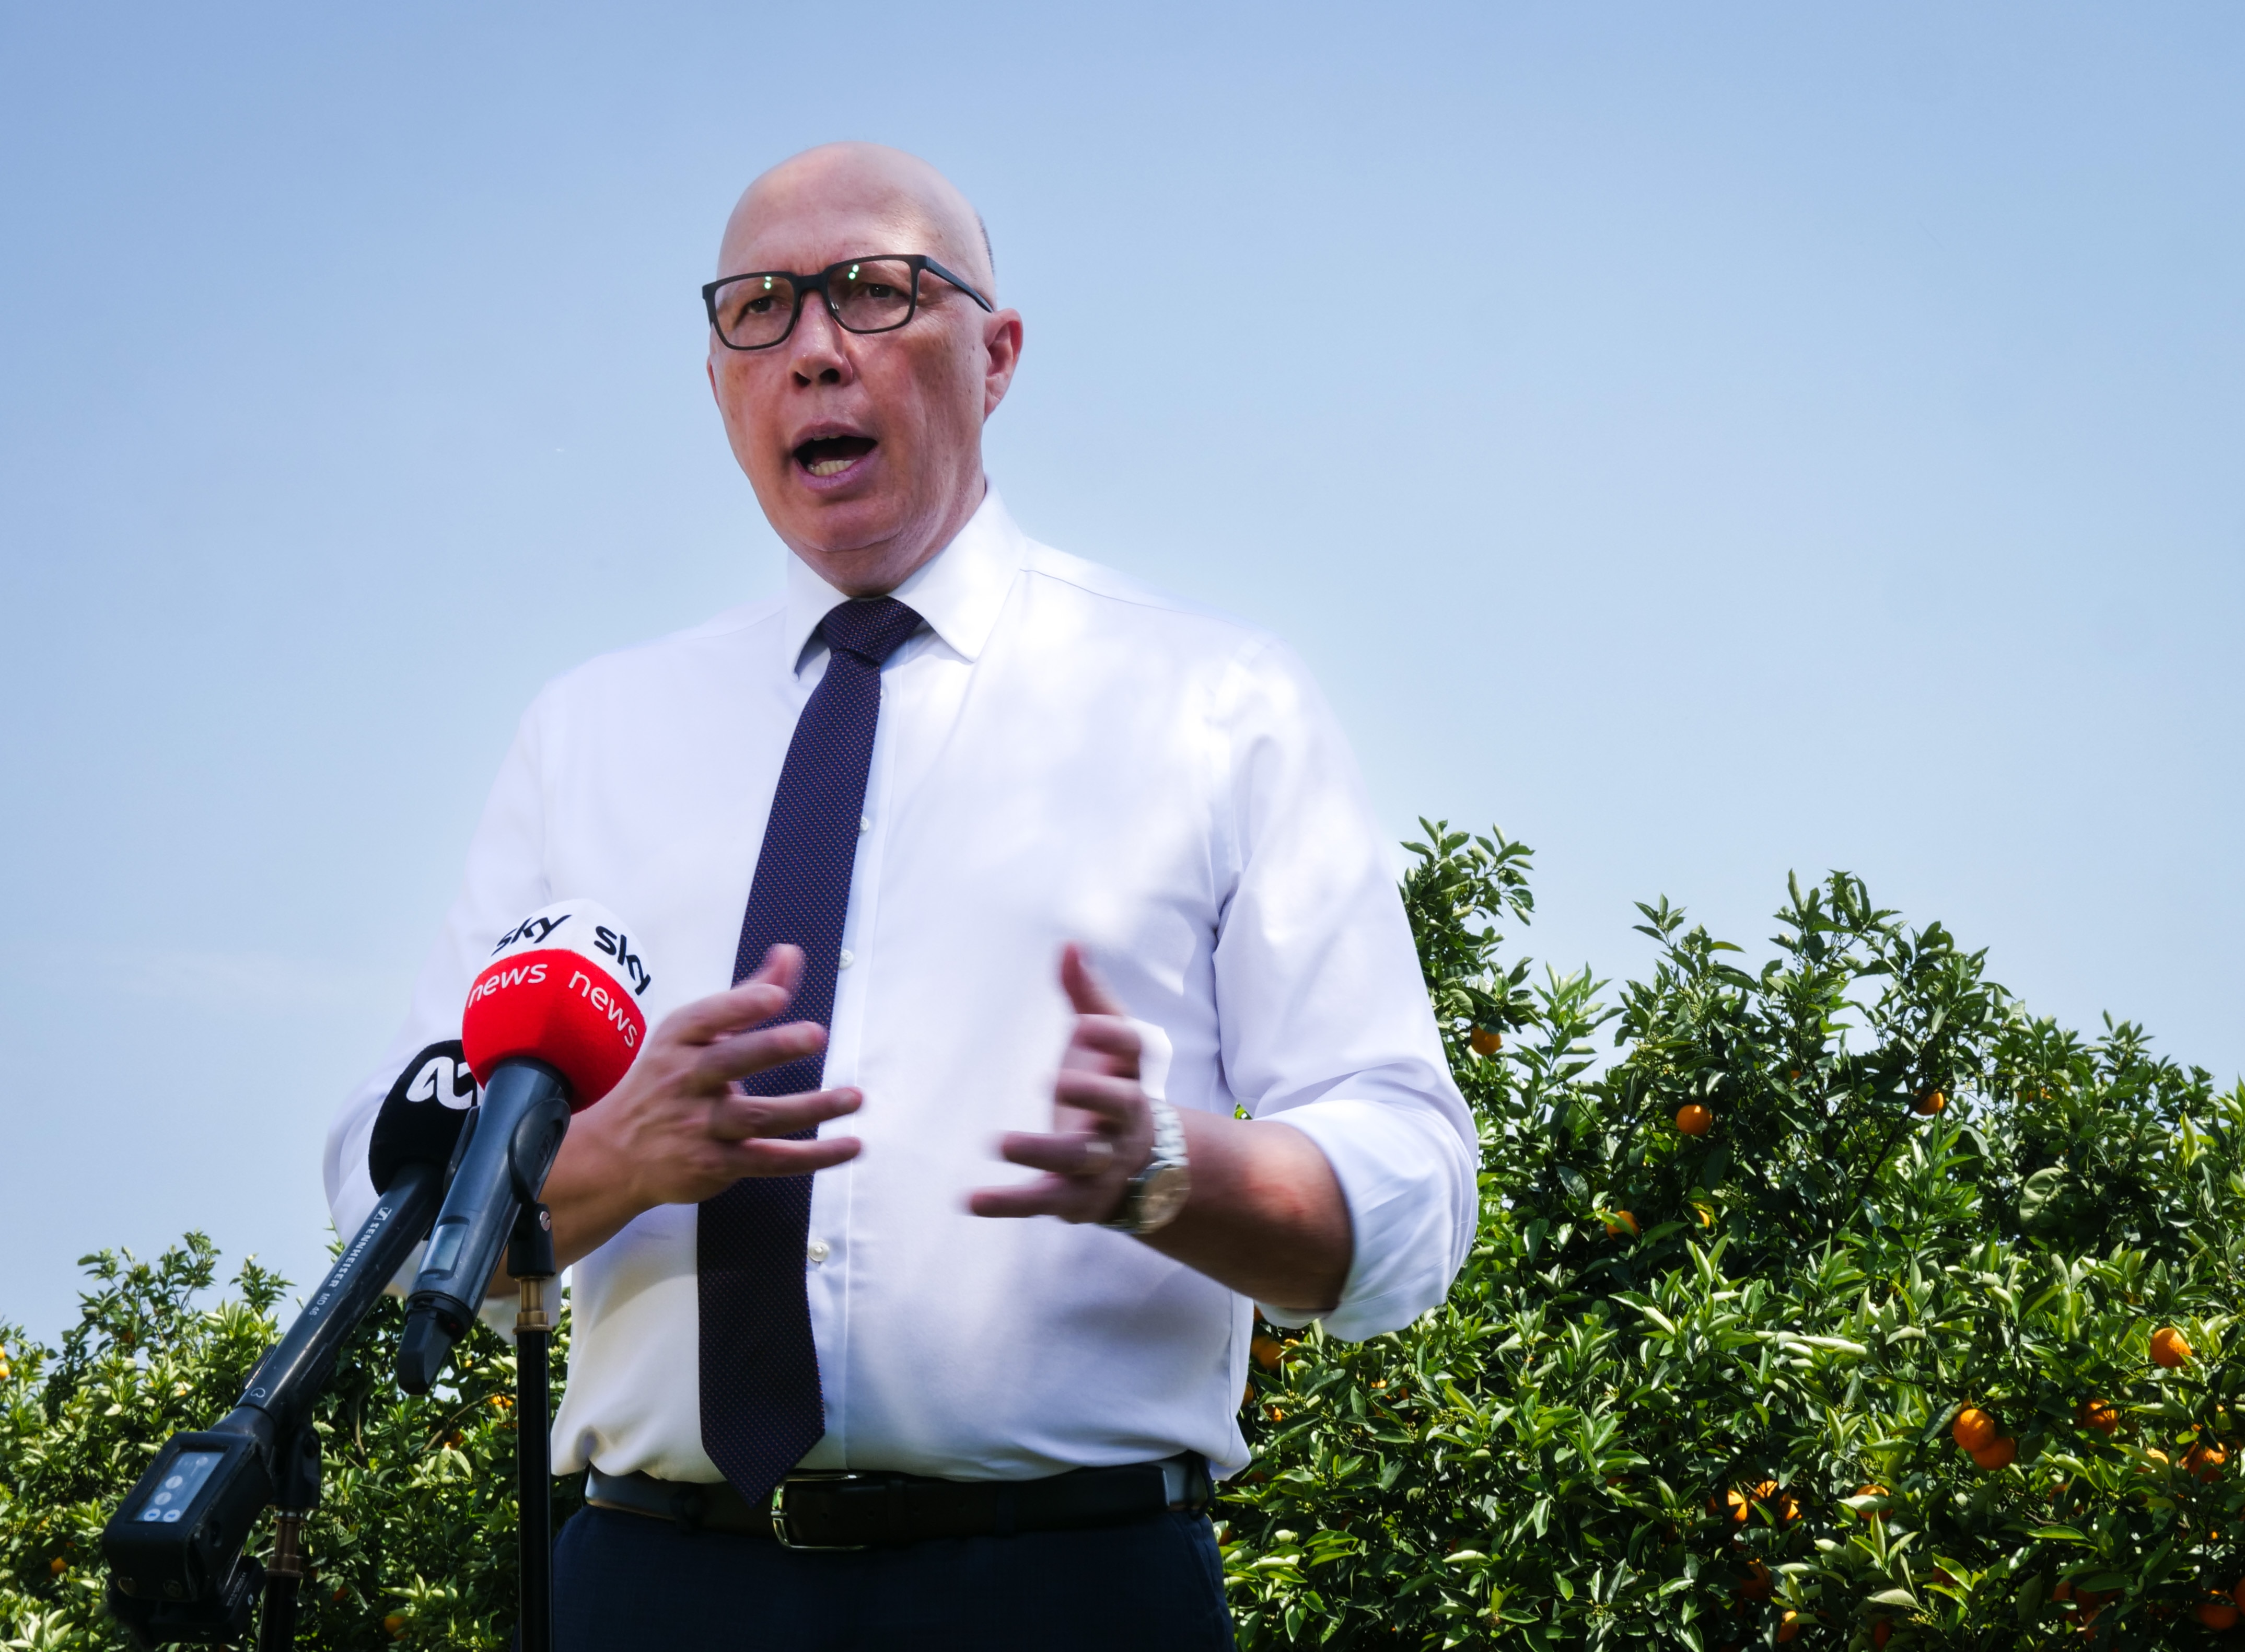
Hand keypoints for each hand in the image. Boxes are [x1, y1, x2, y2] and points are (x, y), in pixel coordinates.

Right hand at [540, 944, 860, 1265]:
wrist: (617, 1153)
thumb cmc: (668, 1080)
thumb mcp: (695, 1034)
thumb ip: (748, 995)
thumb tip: (791, 954)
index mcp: (679, 1040)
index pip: (707, 1017)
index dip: (742, 1005)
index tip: (777, 995)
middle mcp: (685, 1081)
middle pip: (730, 1062)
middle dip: (772, 1047)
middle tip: (817, 1034)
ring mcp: (699, 1126)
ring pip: (758, 1116)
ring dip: (810, 1107)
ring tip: (853, 1097)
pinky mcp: (715, 1164)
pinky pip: (770, 1160)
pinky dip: (812, 1157)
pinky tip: (849, 1147)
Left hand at [968, 944, 1152, 1223]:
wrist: (1141, 1165)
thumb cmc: (1109, 1085)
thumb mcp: (1104, 1041)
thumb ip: (1085, 994)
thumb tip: (1069, 945)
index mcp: (1131, 1074)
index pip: (1133, 1051)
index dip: (1112, 1037)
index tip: (1082, 1023)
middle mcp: (1123, 1121)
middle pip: (1118, 1107)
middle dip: (1091, 1094)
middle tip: (1052, 1080)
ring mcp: (1101, 1163)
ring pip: (1077, 1159)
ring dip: (1041, 1151)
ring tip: (999, 1142)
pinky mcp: (1074, 1198)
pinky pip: (1042, 1201)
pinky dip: (1008, 1203)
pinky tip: (969, 1200)